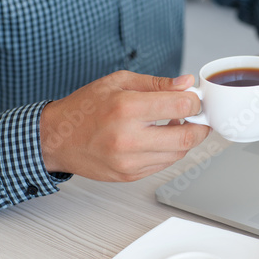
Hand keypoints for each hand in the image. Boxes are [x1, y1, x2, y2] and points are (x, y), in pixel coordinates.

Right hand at [40, 71, 209, 180]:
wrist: (57, 139)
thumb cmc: (85, 108)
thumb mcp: (118, 83)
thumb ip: (157, 84)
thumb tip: (186, 84)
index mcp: (126, 108)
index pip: (180, 107)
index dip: (195, 102)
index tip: (194, 100)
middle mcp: (129, 138)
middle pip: (187, 137)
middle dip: (201, 126)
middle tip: (199, 117)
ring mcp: (130, 161)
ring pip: (179, 153)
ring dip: (185, 138)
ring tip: (176, 124)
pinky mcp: (130, 175)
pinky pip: (164, 164)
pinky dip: (170, 150)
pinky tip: (160, 138)